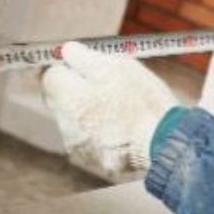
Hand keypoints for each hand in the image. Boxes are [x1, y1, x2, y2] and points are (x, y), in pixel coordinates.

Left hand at [40, 41, 175, 182]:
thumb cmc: (140, 102)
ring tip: (121, 108)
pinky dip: (100, 131)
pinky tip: (123, 127)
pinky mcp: (93, 161)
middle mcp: (66, 125)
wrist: (163, 143)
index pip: (50, 76)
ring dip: (89, 111)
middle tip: (107, 85)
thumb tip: (66, 51)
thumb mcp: (115, 66)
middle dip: (77, 89)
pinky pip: (89, 139)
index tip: (85, 65)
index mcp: (67, 98)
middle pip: (60, 99)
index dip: (67, 67)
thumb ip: (83, 57)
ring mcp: (78, 146)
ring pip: (74, 120)